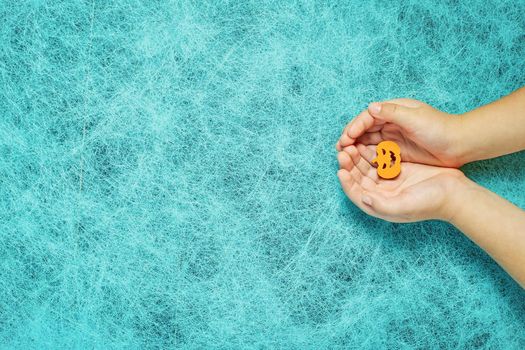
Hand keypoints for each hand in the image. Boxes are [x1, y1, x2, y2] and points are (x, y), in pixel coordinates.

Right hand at [336, 99, 464, 166]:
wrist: (460, 145)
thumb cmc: (440, 128)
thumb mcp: (415, 118)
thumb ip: (392, 112)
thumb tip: (371, 107)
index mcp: (394, 110)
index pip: (368, 117)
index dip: (355, 126)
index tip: (346, 138)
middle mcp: (391, 122)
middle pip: (364, 130)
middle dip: (351, 139)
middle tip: (340, 150)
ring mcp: (394, 138)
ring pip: (369, 143)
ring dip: (357, 149)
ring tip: (347, 158)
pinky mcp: (398, 152)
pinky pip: (378, 154)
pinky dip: (368, 158)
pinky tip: (362, 164)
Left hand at [336, 145, 465, 222]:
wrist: (455, 193)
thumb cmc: (431, 203)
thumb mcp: (404, 206)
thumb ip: (382, 205)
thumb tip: (364, 198)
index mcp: (380, 204)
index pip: (356, 194)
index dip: (347, 183)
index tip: (341, 170)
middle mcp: (381, 193)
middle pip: (359, 178)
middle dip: (349, 165)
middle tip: (344, 152)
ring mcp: (390, 180)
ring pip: (367, 166)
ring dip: (358, 157)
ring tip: (352, 145)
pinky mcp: (398, 168)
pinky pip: (379, 158)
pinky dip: (372, 151)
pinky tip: (367, 141)